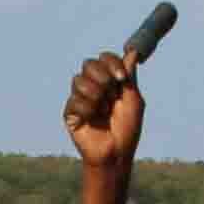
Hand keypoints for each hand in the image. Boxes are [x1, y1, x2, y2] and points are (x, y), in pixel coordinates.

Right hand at [65, 53, 143, 170]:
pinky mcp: (70, 112)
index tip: (121, 78)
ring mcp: (80, 98)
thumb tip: (133, 51)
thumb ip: (130, 76)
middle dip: (102, 76)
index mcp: (109, 81)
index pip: (104, 58)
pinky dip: (88, 110)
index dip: (111, 63)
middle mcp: (93, 86)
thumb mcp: (133, 100)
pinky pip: (74, 100)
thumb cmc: (127, 129)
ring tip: (103, 111)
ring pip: (78, 80)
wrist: (116, 152)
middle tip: (110, 94)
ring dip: (95, 95)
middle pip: (88, 64)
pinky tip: (93, 120)